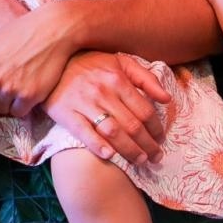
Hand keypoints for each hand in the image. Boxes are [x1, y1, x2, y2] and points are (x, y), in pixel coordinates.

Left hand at [0, 1, 75, 119]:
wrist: (51, 30)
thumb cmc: (18, 34)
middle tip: (5, 84)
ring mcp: (10, 88)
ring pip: (2, 111)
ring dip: (9, 102)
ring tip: (20, 80)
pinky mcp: (30, 95)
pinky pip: (19, 112)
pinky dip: (24, 105)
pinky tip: (30, 87)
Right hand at [37, 51, 170, 163]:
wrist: (55, 62)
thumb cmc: (92, 63)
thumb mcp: (121, 62)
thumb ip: (145, 78)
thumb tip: (167, 98)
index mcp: (118, 79)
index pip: (145, 110)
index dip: (156, 128)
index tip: (161, 139)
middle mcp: (103, 92)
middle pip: (132, 125)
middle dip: (148, 144)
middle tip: (156, 157)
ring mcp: (84, 103)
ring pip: (112, 131)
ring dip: (129, 150)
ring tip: (140, 161)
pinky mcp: (65, 113)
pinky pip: (83, 132)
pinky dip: (97, 145)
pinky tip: (110, 155)